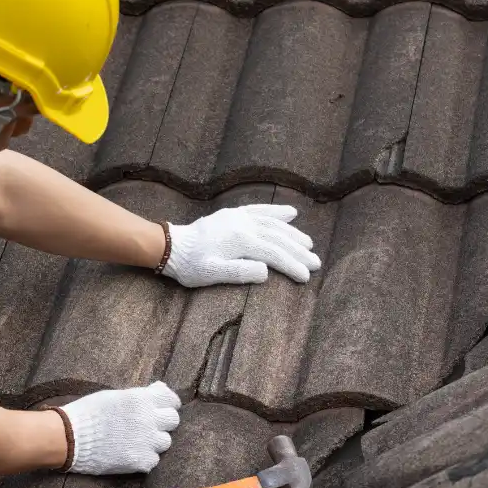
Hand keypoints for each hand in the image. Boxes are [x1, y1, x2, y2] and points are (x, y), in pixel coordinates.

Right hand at [54, 382, 181, 474]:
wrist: (70, 437)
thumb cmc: (88, 413)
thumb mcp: (114, 396)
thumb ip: (139, 395)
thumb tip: (159, 389)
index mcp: (142, 399)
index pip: (171, 400)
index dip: (168, 404)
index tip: (163, 408)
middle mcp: (149, 419)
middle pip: (173, 420)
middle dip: (163, 422)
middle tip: (151, 425)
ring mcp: (146, 442)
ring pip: (165, 442)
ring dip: (154, 441)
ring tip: (138, 440)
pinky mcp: (140, 461)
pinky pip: (153, 460)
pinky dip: (145, 457)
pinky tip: (131, 453)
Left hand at [162, 204, 320, 287]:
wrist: (171, 247)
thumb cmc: (191, 265)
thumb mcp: (212, 274)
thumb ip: (239, 272)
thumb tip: (266, 271)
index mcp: (240, 240)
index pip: (274, 253)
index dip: (292, 265)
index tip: (306, 277)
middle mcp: (243, 224)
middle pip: (278, 238)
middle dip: (298, 251)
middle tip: (316, 263)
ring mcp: (239, 217)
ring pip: (273, 224)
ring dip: (293, 233)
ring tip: (309, 244)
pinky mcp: (233, 214)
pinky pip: (260, 210)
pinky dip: (276, 212)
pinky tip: (291, 213)